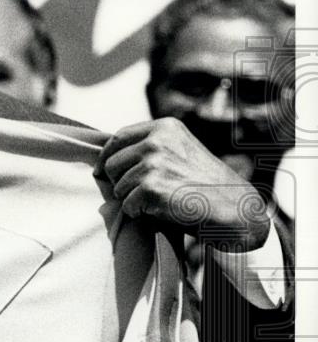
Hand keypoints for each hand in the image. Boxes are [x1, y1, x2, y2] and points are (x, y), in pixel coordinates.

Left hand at [94, 117, 269, 249]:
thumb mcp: (181, 151)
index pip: (118, 139)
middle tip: (140, 193)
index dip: (107, 157)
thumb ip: (152, 146)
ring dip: (132, 199)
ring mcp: (154, 164)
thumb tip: (110, 155)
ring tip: (157, 202)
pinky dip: (138, 213)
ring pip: (118, 187)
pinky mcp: (152, 188)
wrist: (235, 209)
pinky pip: (127, 205)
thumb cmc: (205, 184)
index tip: (104, 170)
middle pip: (112, 164)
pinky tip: (159, 211)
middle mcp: (157, 141)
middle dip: (119, 181)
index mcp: (164, 128)